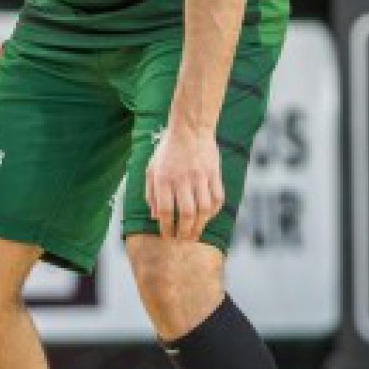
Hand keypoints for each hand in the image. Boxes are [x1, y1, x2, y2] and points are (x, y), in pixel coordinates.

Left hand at [145, 125, 223, 241]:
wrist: (190, 129)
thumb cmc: (167, 151)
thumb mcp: (151, 169)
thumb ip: (151, 194)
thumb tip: (155, 217)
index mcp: (163, 179)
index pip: (166, 210)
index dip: (166, 228)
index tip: (167, 236)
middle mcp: (182, 179)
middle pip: (187, 213)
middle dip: (185, 231)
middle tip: (183, 240)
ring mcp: (200, 176)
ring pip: (204, 209)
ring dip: (200, 225)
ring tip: (195, 233)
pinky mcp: (214, 174)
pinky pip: (217, 198)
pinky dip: (213, 211)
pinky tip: (207, 216)